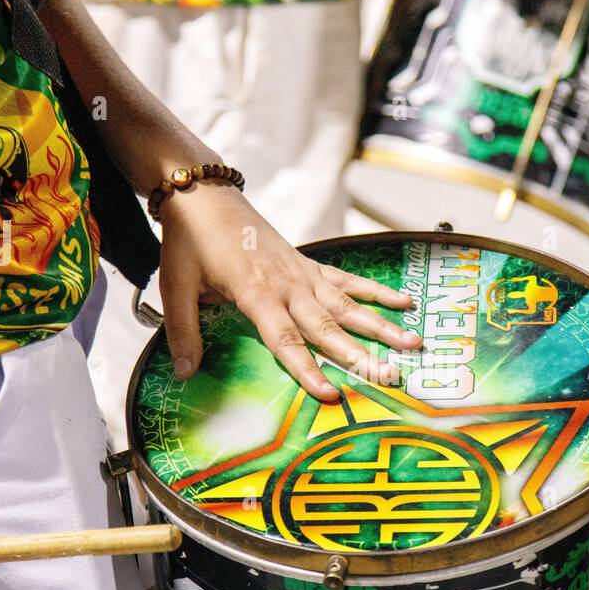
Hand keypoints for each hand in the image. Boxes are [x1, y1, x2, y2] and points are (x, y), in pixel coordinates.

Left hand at [155, 185, 422, 402]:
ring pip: (349, 306)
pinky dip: (377, 291)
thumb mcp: (176, 287)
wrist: (204, 195)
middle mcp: (288, 286)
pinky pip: (348, 281)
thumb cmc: (190, 240)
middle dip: (362, 355)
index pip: (286, 341)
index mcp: (256, 294)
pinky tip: (405, 303)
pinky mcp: (309, 264)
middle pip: (329, 328)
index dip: (309, 369)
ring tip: (412, 344)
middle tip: (392, 376)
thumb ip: (184, 332)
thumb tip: (185, 374)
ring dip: (382, 326)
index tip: (330, 394)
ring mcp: (303, 274)